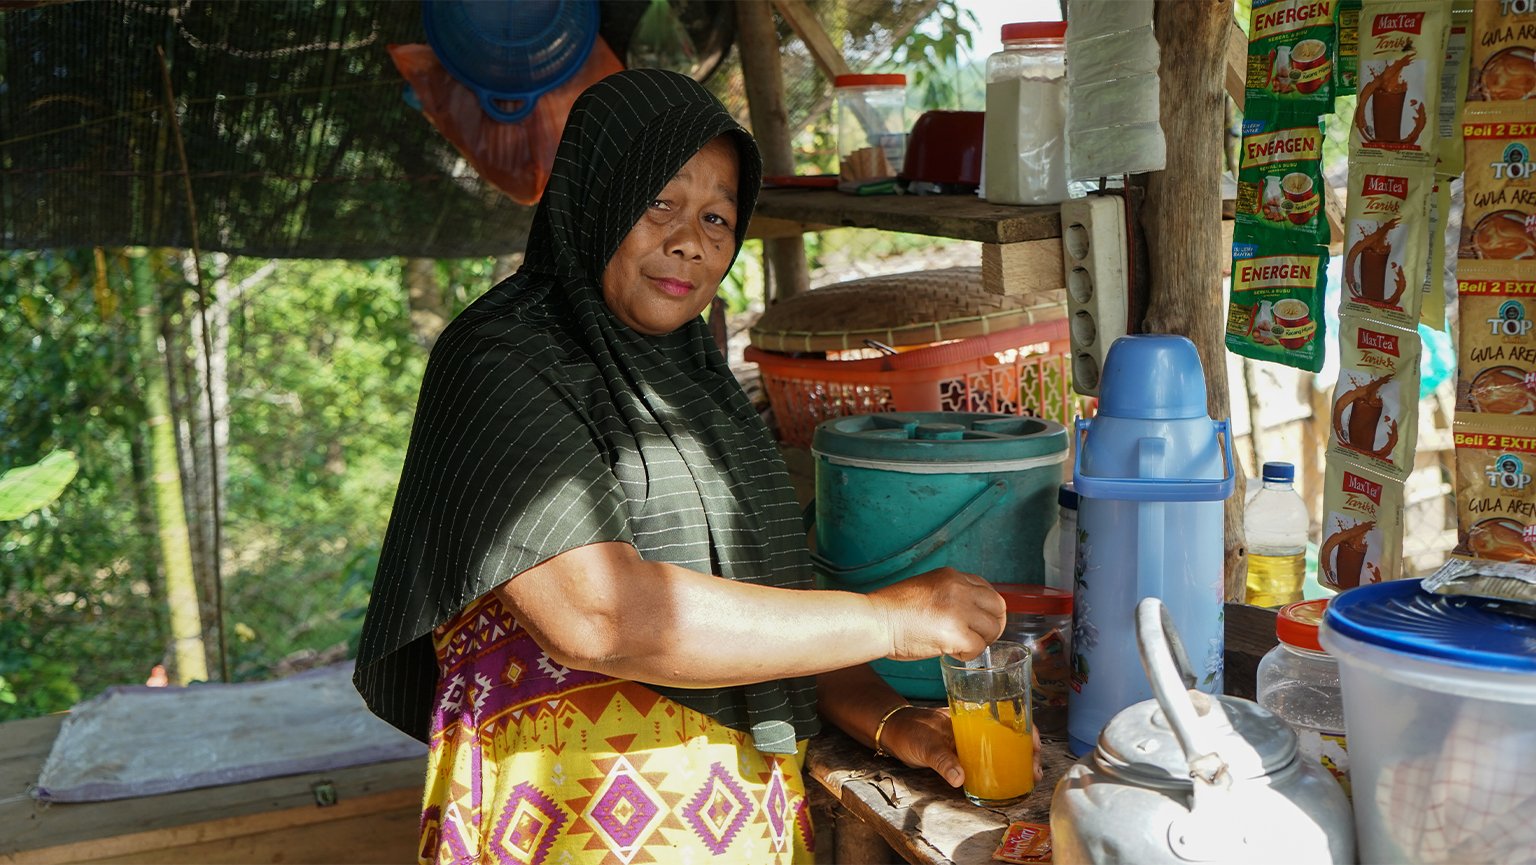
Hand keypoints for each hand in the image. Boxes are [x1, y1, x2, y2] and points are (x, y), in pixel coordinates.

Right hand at [866, 567, 1005, 661]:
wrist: (876, 620)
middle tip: (980, 637)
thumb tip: (964, 612)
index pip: (986, 588)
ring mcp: (959, 610)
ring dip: (980, 641)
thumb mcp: (924, 588)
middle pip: (998, 606)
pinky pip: (977, 648)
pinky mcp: (956, 634)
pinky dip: (968, 654)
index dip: (987, 608)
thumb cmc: (891, 609)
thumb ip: (947, 594)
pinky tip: (952, 653)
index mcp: (951, 576)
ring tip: (961, 646)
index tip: (980, 619)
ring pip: (991, 629)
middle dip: (993, 624)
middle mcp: (959, 589)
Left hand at [878, 706, 1044, 788]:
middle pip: (1011, 734)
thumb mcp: (925, 745)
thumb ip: (942, 761)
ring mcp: (971, 740)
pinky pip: (990, 758)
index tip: (1036, 746)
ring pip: (1003, 747)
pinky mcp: (964, 754)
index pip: (1008, 717)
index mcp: (971, 717)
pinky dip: (1002, 767)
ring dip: (1019, 760)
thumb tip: (960, 779)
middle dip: (1029, 751)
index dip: (1026, 730)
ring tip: (1030, 777)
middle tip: (1036, 770)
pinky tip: (1009, 779)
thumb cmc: (909, 731)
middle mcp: (975, 727)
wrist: (892, 733)